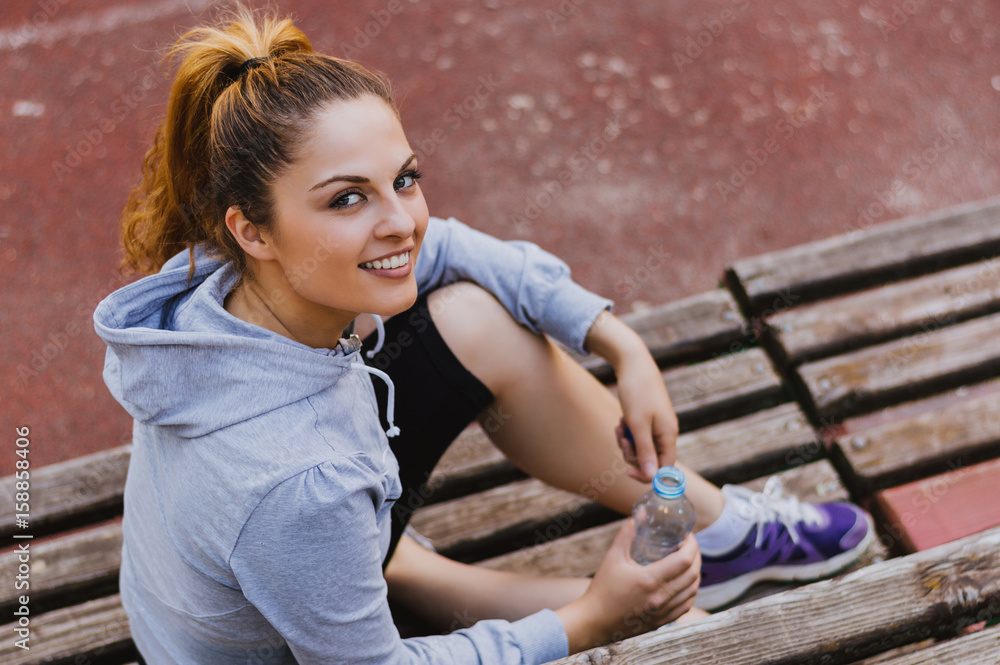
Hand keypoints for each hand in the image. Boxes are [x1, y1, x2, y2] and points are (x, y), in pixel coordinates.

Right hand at [556, 518, 700, 652]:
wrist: (595, 621)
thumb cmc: (602, 588)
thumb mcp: (612, 557)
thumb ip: (627, 534)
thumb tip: (641, 514)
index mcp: (650, 580)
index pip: (684, 560)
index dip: (692, 545)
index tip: (689, 536)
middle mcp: (661, 597)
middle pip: (693, 574)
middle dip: (697, 556)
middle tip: (690, 545)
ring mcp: (663, 611)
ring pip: (693, 590)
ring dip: (696, 573)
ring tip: (690, 561)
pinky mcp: (662, 620)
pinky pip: (686, 605)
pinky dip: (691, 591)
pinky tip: (685, 583)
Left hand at [584, 312, 678, 481]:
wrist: (633, 363)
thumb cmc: (637, 392)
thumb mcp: (637, 424)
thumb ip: (645, 451)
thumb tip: (651, 477)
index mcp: (669, 435)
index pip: (664, 468)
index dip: (647, 474)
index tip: (627, 471)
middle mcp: (666, 432)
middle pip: (650, 459)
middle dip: (631, 453)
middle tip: (621, 437)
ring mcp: (657, 426)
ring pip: (640, 447)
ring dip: (626, 441)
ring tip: (620, 425)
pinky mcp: (648, 419)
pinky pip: (637, 435)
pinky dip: (627, 431)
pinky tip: (620, 420)